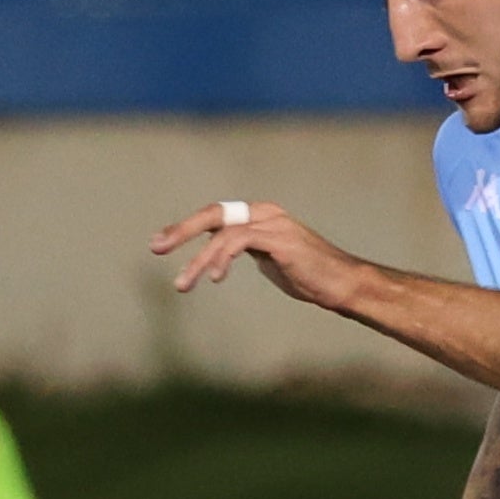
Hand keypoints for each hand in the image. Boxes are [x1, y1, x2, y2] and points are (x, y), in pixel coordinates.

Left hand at [152, 199, 362, 309]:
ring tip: (182, 285)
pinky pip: (239, 241)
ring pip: (222, 233)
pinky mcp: (279, 238)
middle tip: (156, 248)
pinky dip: (221, 258)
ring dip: (198, 260)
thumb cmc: (312, 278)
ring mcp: (273, 223)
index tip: (161, 244)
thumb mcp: (272, 261)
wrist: (343, 285)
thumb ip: (249, 251)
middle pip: (213, 214)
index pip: (216, 216)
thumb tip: (223, 257)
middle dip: (181, 231)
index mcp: (260, 216)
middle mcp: (264, 213)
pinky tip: (214, 278)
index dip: (186, 228)